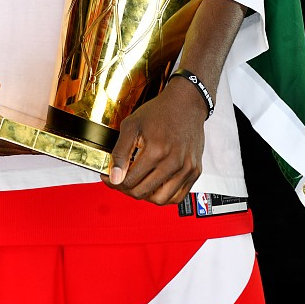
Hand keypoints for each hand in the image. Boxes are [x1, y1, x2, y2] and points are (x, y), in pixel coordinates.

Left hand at [103, 76, 208, 203]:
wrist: (186, 103)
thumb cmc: (159, 111)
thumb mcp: (132, 125)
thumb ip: (120, 152)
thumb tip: (114, 177)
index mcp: (156, 150)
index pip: (130, 181)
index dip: (114, 182)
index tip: (109, 177)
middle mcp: (174, 162)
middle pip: (143, 192)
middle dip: (126, 189)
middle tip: (120, 180)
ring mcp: (187, 169)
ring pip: (160, 200)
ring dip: (145, 195)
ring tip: (138, 183)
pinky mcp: (195, 171)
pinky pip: (178, 197)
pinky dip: (164, 196)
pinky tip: (155, 185)